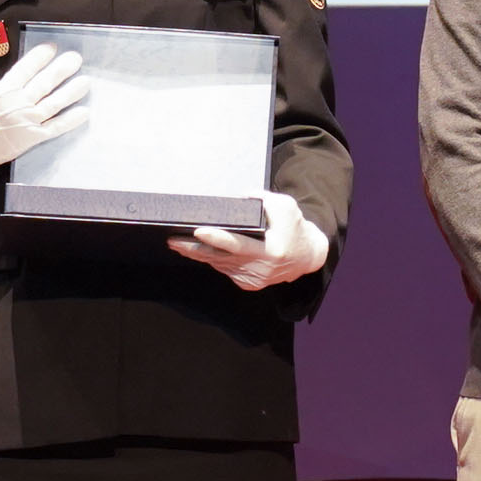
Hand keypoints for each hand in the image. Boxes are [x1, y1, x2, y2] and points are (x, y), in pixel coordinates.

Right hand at [0, 41, 88, 185]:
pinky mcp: (30, 138)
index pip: (26, 68)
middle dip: (62, 69)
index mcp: (3, 89)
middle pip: (45, 82)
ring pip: (54, 103)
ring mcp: (25, 120)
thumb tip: (18, 81)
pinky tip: (83, 112)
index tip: (52, 48)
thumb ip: (2, 89)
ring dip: (71, 92)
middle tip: (76, 59)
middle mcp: (17, 102)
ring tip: (85, 82)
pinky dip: (70, 120)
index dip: (41, 57)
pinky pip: (54, 128)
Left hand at [168, 188, 329, 291]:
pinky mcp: (248, 284)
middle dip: (194, 249)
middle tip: (173, 240)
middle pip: (220, 258)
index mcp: (272, 250)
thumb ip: (262, 200)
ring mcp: (253, 279)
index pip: (238, 244)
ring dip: (198, 254)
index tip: (198, 230)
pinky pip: (224, 269)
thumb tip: (238, 196)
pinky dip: (211, 259)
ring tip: (177, 243)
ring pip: (219, 264)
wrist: (307, 256)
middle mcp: (260, 269)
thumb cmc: (294, 227)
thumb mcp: (285, 207)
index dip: (216, 237)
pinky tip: (196, 250)